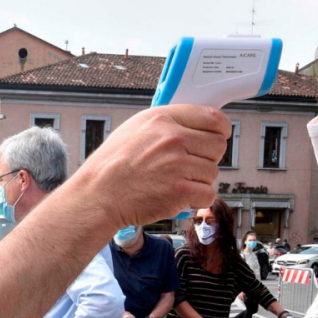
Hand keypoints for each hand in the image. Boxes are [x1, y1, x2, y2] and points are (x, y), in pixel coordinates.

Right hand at [67, 103, 229, 230]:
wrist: (97, 196)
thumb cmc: (112, 165)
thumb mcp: (134, 129)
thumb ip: (166, 124)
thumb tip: (195, 126)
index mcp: (163, 119)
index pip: (213, 118)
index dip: (220, 130)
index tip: (217, 137)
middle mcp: (172, 138)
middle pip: (218, 146)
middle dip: (208, 158)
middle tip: (191, 166)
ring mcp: (177, 165)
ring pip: (213, 172)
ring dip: (200, 181)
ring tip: (177, 183)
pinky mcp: (179, 191)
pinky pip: (207, 194)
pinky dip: (197, 200)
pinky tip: (180, 197)